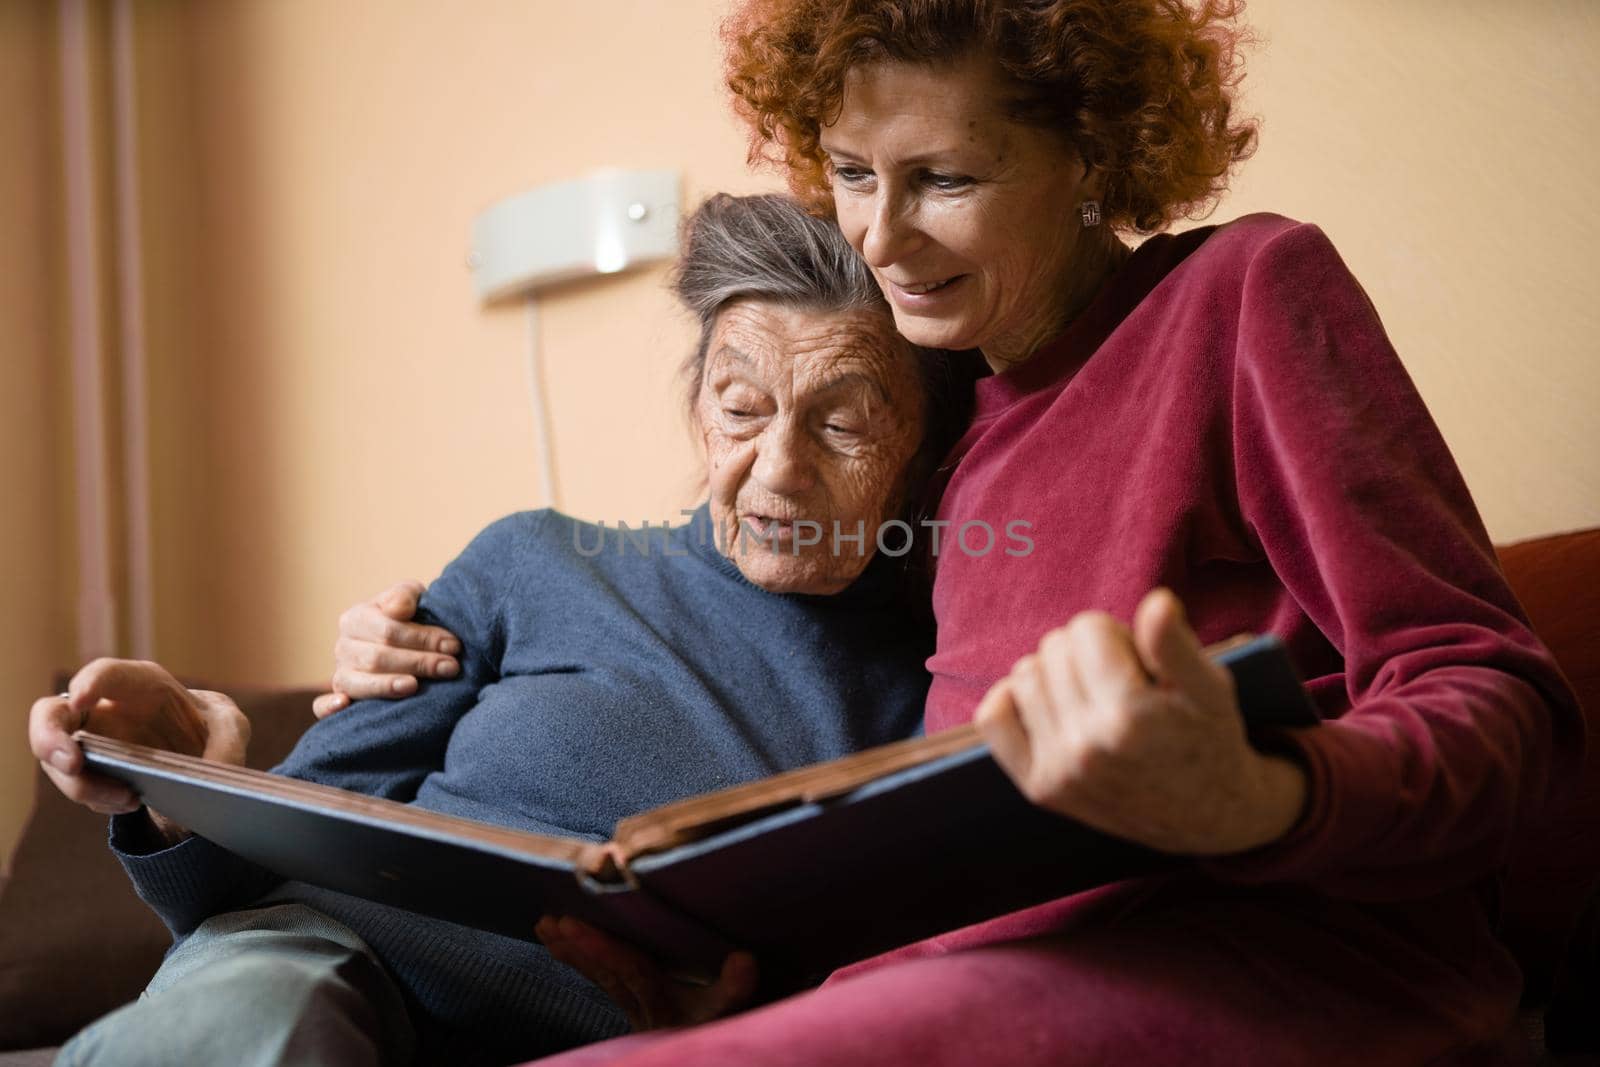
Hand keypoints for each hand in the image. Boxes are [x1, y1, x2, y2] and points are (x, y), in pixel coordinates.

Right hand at [29, 659, 250, 837]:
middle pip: (51, 714)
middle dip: (49, 739)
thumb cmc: (210, 729)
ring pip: (57, 760)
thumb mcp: (232, 728)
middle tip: (72, 764)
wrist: (201, 761)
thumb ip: (228, 742)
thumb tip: (214, 772)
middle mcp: (105, 709)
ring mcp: (90, 741)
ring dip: (83, 785)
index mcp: (141, 685)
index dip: (89, 683)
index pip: (106, 673)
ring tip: (128, 797)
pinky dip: (101, 800)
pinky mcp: (89, 771)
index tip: (81, 700)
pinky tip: (133, 802)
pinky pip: (80, 787)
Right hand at [313, 580, 462, 717]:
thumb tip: (397, 609)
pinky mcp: (340, 697)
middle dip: (418, 662)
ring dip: (387, 685)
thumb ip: (405, 595)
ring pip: (358, 682)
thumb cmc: (409, 618)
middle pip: (378, 657)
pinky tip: (344, 705)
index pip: (388, 630)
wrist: (402, 642)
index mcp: (356, 618)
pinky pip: (321, 706)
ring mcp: (339, 673)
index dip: (422, 638)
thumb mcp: (411, 597)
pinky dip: (329, 707)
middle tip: (451, 667)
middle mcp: (342, 646)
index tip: (453, 646)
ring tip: (414, 686)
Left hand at [536, 916, 757, 1029]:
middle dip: (579, 948)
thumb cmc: (723, 1024)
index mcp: (666, 1003)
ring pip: (602, 980)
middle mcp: (646, 1008)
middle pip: (608, 975)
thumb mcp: (731, 1010)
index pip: (630, 972)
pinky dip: (583, 962)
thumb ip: (735, 988)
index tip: (571, 925)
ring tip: (545, 927)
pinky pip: (606, 983)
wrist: (706, 1052)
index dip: (602, 950)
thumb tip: (743, 960)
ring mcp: (639, 1010)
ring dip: (574, 953)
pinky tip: (560, 945)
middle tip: (550, 921)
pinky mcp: (638, 1009)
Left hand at [975, 588, 1306, 855]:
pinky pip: (992, 718)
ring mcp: (1058, 771)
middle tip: (1122, 683)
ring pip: (1025, 675)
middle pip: (1054, 648)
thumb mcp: (1211, 689)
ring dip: (1055, 674)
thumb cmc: (1210, 739)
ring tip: (1094, 697)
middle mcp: (1086, 748)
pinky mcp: (1040, 788)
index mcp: (1128, 716)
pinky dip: (1013, 699)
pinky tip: (1050, 705)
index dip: (1115, 635)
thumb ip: (1176, 644)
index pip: (1087, 627)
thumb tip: (1157, 601)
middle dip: (1087, 653)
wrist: (1207, 816)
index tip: (1139, 662)